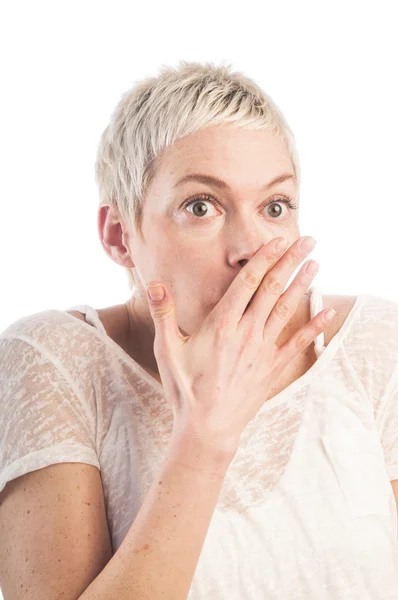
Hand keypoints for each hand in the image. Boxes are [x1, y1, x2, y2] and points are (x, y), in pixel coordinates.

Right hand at [146, 236, 334, 456]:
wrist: (207, 428)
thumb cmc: (185, 389)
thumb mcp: (167, 350)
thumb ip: (164, 314)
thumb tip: (154, 283)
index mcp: (222, 324)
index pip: (247, 283)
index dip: (264, 258)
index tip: (277, 241)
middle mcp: (247, 332)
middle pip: (273, 289)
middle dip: (290, 261)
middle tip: (306, 240)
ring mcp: (263, 350)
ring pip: (286, 309)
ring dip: (301, 284)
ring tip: (316, 263)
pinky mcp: (272, 368)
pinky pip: (297, 343)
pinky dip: (313, 327)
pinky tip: (327, 312)